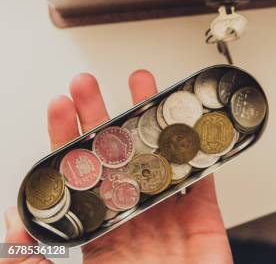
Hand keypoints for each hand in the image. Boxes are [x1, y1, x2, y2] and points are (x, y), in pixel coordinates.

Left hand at [3, 71, 231, 263]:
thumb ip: (40, 262)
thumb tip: (12, 231)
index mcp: (96, 235)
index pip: (77, 177)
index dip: (67, 139)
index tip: (60, 106)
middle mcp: (129, 219)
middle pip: (115, 158)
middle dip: (102, 116)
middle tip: (92, 84)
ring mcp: (166, 217)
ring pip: (158, 158)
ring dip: (152, 122)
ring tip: (144, 87)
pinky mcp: (201, 220)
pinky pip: (201, 181)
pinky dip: (199, 153)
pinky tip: (192, 127)